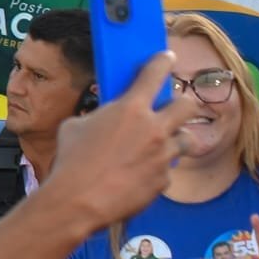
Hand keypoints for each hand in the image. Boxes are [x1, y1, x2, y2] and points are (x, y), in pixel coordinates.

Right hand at [42, 52, 198, 230]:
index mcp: (130, 108)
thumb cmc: (71, 161)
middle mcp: (154, 129)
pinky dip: (157, 169)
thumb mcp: (76, 126)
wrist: (77, 200)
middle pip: (186, 106)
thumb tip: (104, 119)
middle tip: (171, 109)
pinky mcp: (163, 181)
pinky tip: (139, 174)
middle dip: (182, 104)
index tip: (167, 57)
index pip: (154, 73)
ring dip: (175, 139)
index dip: (162, 61)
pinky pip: (167, 169)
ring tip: (160, 145)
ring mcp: (162, 156)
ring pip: (186, 140)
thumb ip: (99, 117)